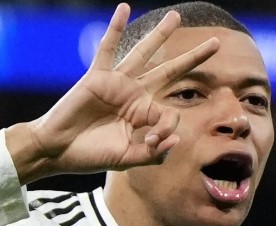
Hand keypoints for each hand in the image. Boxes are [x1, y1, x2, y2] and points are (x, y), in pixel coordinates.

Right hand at [7, 3, 219, 183]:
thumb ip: (154, 154)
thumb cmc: (91, 156)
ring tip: (176, 17)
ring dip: (160, 35)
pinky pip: (108, 48)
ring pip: (144, 54)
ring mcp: (117, 84)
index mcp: (143, 115)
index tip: (152, 143)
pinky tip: (124, 8)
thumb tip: (177, 137)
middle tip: (216, 43)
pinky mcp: (97, 77)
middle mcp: (134, 96)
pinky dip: (115, 28)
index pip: (170, 113)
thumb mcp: (128, 161)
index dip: (167, 129)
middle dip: (193, 58)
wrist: (59, 151)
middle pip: (170, 72)